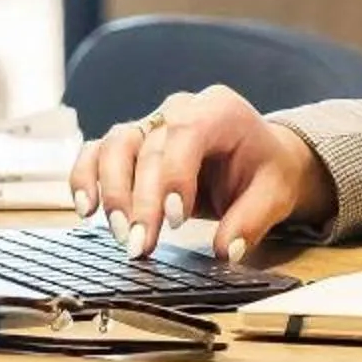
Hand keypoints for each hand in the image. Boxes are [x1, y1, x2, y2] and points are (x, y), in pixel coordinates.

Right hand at [66, 85, 335, 262]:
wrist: (259, 158)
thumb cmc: (265, 171)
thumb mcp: (274, 194)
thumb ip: (252, 220)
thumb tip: (226, 251)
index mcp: (220, 110)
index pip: (187, 132)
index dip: (175, 175)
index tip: (175, 221)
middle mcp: (179, 109)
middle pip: (147, 147)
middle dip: (140, 200)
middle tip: (139, 245)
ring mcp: (151, 123)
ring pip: (116, 144)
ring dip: (111, 190)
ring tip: (117, 233)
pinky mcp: (132, 142)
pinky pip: (99, 151)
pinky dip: (86, 176)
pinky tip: (87, 209)